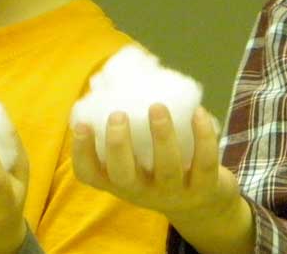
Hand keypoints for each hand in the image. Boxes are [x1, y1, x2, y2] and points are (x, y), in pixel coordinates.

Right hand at [72, 104, 242, 225]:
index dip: (82, 152)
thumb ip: (125, 133)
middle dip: (118, 145)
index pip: (90, 175)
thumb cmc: (159, 171)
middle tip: (118, 115)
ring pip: (167, 168)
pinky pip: (204, 162)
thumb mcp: (137, 161)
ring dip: (162, 136)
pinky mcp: (204, 189)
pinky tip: (198, 112)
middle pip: (124, 176)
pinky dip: (202, 136)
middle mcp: (142, 191)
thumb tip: (107, 82)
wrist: (202, 205)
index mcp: (119, 182)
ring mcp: (173, 193)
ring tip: (157, 107)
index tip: (82, 124)